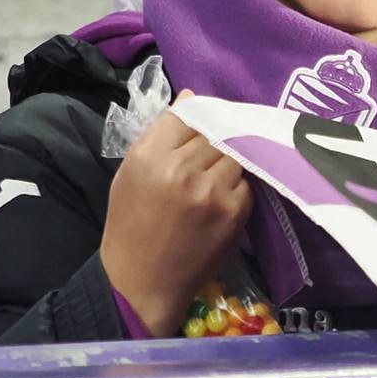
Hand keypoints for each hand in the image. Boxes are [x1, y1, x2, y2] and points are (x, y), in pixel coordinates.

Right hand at [99, 110, 252, 335]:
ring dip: (230, 160)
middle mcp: (182, 168)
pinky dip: (238, 184)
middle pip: (216, 131)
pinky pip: (246, 180)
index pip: (187, 114)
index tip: (200, 129)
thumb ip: (159, 134)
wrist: (142, 281)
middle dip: (215, 139)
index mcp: (150, 156)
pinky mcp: (235, 210)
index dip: (196, 119)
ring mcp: (213, 190)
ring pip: (236, 152)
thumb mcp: (130, 173)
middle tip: (208, 157)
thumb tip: (191, 97)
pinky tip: (221, 197)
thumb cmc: (130, 225)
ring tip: (214, 176)